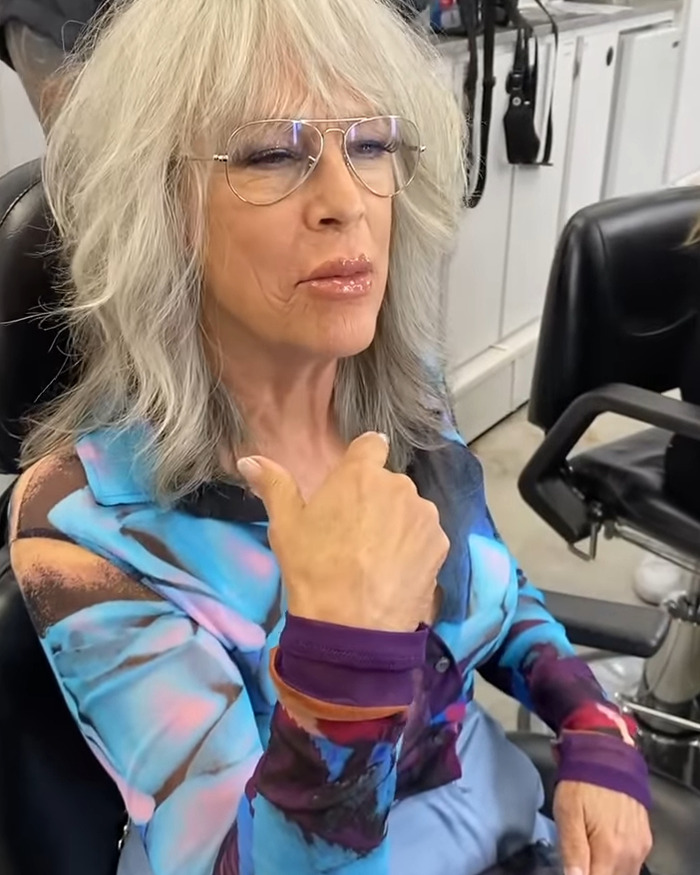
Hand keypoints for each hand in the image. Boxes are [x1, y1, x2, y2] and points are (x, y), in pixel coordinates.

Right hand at [237, 432, 448, 631]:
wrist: (352, 626)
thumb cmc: (313, 569)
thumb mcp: (285, 525)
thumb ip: (273, 484)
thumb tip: (249, 459)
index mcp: (361, 474)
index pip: (372, 445)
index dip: (363, 460)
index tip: (354, 483)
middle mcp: (399, 486)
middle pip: (388, 484)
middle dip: (375, 500)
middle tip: (354, 533)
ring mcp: (424, 516)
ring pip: (409, 510)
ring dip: (397, 523)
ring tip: (376, 557)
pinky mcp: (440, 545)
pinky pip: (424, 537)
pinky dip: (413, 548)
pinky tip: (394, 572)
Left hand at [554, 781, 651, 874]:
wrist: (609, 755)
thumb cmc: (582, 782)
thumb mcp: (567, 812)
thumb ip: (572, 850)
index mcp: (609, 850)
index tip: (574, 867)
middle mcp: (630, 854)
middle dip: (595, 872)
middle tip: (579, 858)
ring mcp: (641, 846)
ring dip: (607, 870)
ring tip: (590, 852)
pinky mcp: (645, 838)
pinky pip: (633, 863)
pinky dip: (619, 863)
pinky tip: (605, 847)